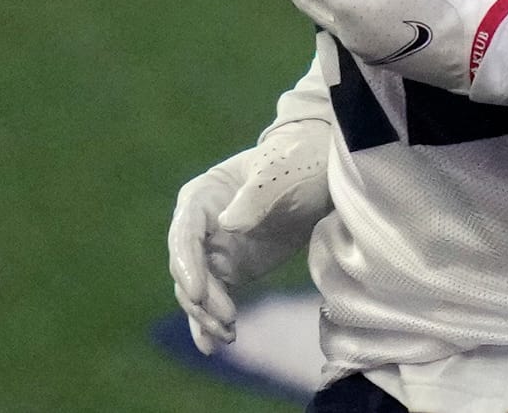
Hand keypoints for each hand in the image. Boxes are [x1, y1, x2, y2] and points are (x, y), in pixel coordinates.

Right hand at [166, 118, 329, 353]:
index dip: (187, 264)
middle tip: (228, 319)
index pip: (185, 233)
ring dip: (207, 315)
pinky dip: (211, 321)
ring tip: (228, 336)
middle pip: (188, 268)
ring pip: (197, 290)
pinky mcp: (231, 269)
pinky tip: (214, 344)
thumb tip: (228, 223)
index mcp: (202, 195)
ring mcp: (214, 250)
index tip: (198, 292)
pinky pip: (214, 299)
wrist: (322, 173)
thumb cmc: (297, 163)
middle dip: (202, 297)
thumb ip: (254, 197)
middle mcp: (200, 225)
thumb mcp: (279, 174)